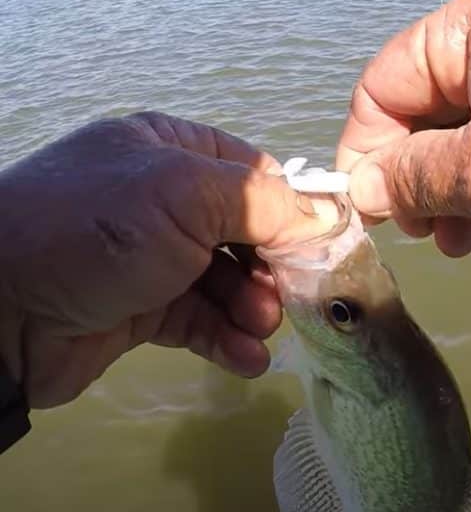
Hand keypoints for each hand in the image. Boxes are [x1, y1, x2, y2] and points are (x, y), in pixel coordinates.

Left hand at [0, 112, 318, 407]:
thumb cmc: (99, 231)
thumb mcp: (186, 197)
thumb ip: (264, 204)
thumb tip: (331, 216)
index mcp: (173, 151)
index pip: (255, 175)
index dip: (296, 210)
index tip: (329, 245)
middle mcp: (165, 200)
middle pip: (248, 232)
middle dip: (275, 267)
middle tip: (297, 297)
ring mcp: (154, 258)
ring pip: (228, 281)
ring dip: (253, 307)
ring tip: (261, 329)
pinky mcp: (143, 310)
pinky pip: (200, 320)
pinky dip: (227, 339)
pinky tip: (248, 360)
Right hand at [337, 0, 470, 255]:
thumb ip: (412, 179)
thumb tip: (360, 190)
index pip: (382, 86)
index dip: (365, 150)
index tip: (366, 209)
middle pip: (419, 118)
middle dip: (415, 184)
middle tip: (425, 234)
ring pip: (457, 146)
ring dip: (450, 200)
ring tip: (464, 243)